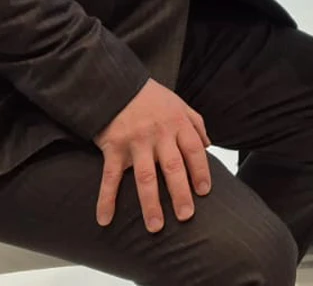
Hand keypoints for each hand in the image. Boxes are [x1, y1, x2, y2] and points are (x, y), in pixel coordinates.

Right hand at [94, 79, 210, 232]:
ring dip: (150, 203)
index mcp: (177, 123)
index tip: (204, 192)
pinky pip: (110, 176)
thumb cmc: (151, 98)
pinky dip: (106, 198)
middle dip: (180, 193)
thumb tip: (207, 145)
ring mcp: (136, 141)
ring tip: (155, 226)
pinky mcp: (114, 147)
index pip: (193, 150)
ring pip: (145, 176)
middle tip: (186, 216)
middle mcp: (159, 133)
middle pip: (172, 167)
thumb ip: (195, 122)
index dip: (200, 171)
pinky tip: (105, 218)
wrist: (117, 85)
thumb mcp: (178, 103)